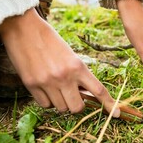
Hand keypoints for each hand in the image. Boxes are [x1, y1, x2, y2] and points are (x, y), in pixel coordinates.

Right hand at [0, 8, 119, 115]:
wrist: (24, 29)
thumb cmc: (50, 39)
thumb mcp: (70, 54)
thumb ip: (78, 74)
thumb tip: (84, 93)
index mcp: (78, 66)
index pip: (98, 90)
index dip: (109, 104)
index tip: (117, 113)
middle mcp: (64, 77)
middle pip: (78, 108)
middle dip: (78, 104)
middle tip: (74, 94)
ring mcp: (47, 82)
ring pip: (61, 108)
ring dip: (62, 102)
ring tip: (57, 86)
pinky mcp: (32, 85)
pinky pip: (45, 105)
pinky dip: (48, 101)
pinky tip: (45, 88)